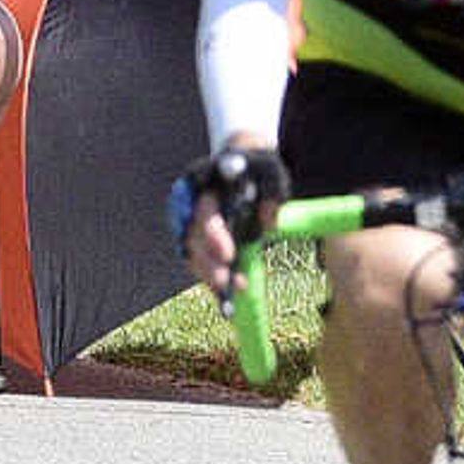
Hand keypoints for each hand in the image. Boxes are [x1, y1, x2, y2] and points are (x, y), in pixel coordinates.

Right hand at [169, 143, 286, 302]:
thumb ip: (273, 196)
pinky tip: (225, 299)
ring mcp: (191, 220)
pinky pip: (198, 260)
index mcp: (205, 185)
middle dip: (209, 264)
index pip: (204, 214)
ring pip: (191, 253)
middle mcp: (191, 204)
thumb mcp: (273, 175)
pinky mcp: (197, 236)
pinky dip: (210, 280)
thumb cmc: (259, 168)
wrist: (245, 163)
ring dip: (208, 275)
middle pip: (192, 238)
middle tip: (226, 282)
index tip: (229, 255)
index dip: (213, 236)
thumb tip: (268, 225)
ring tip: (231, 294)